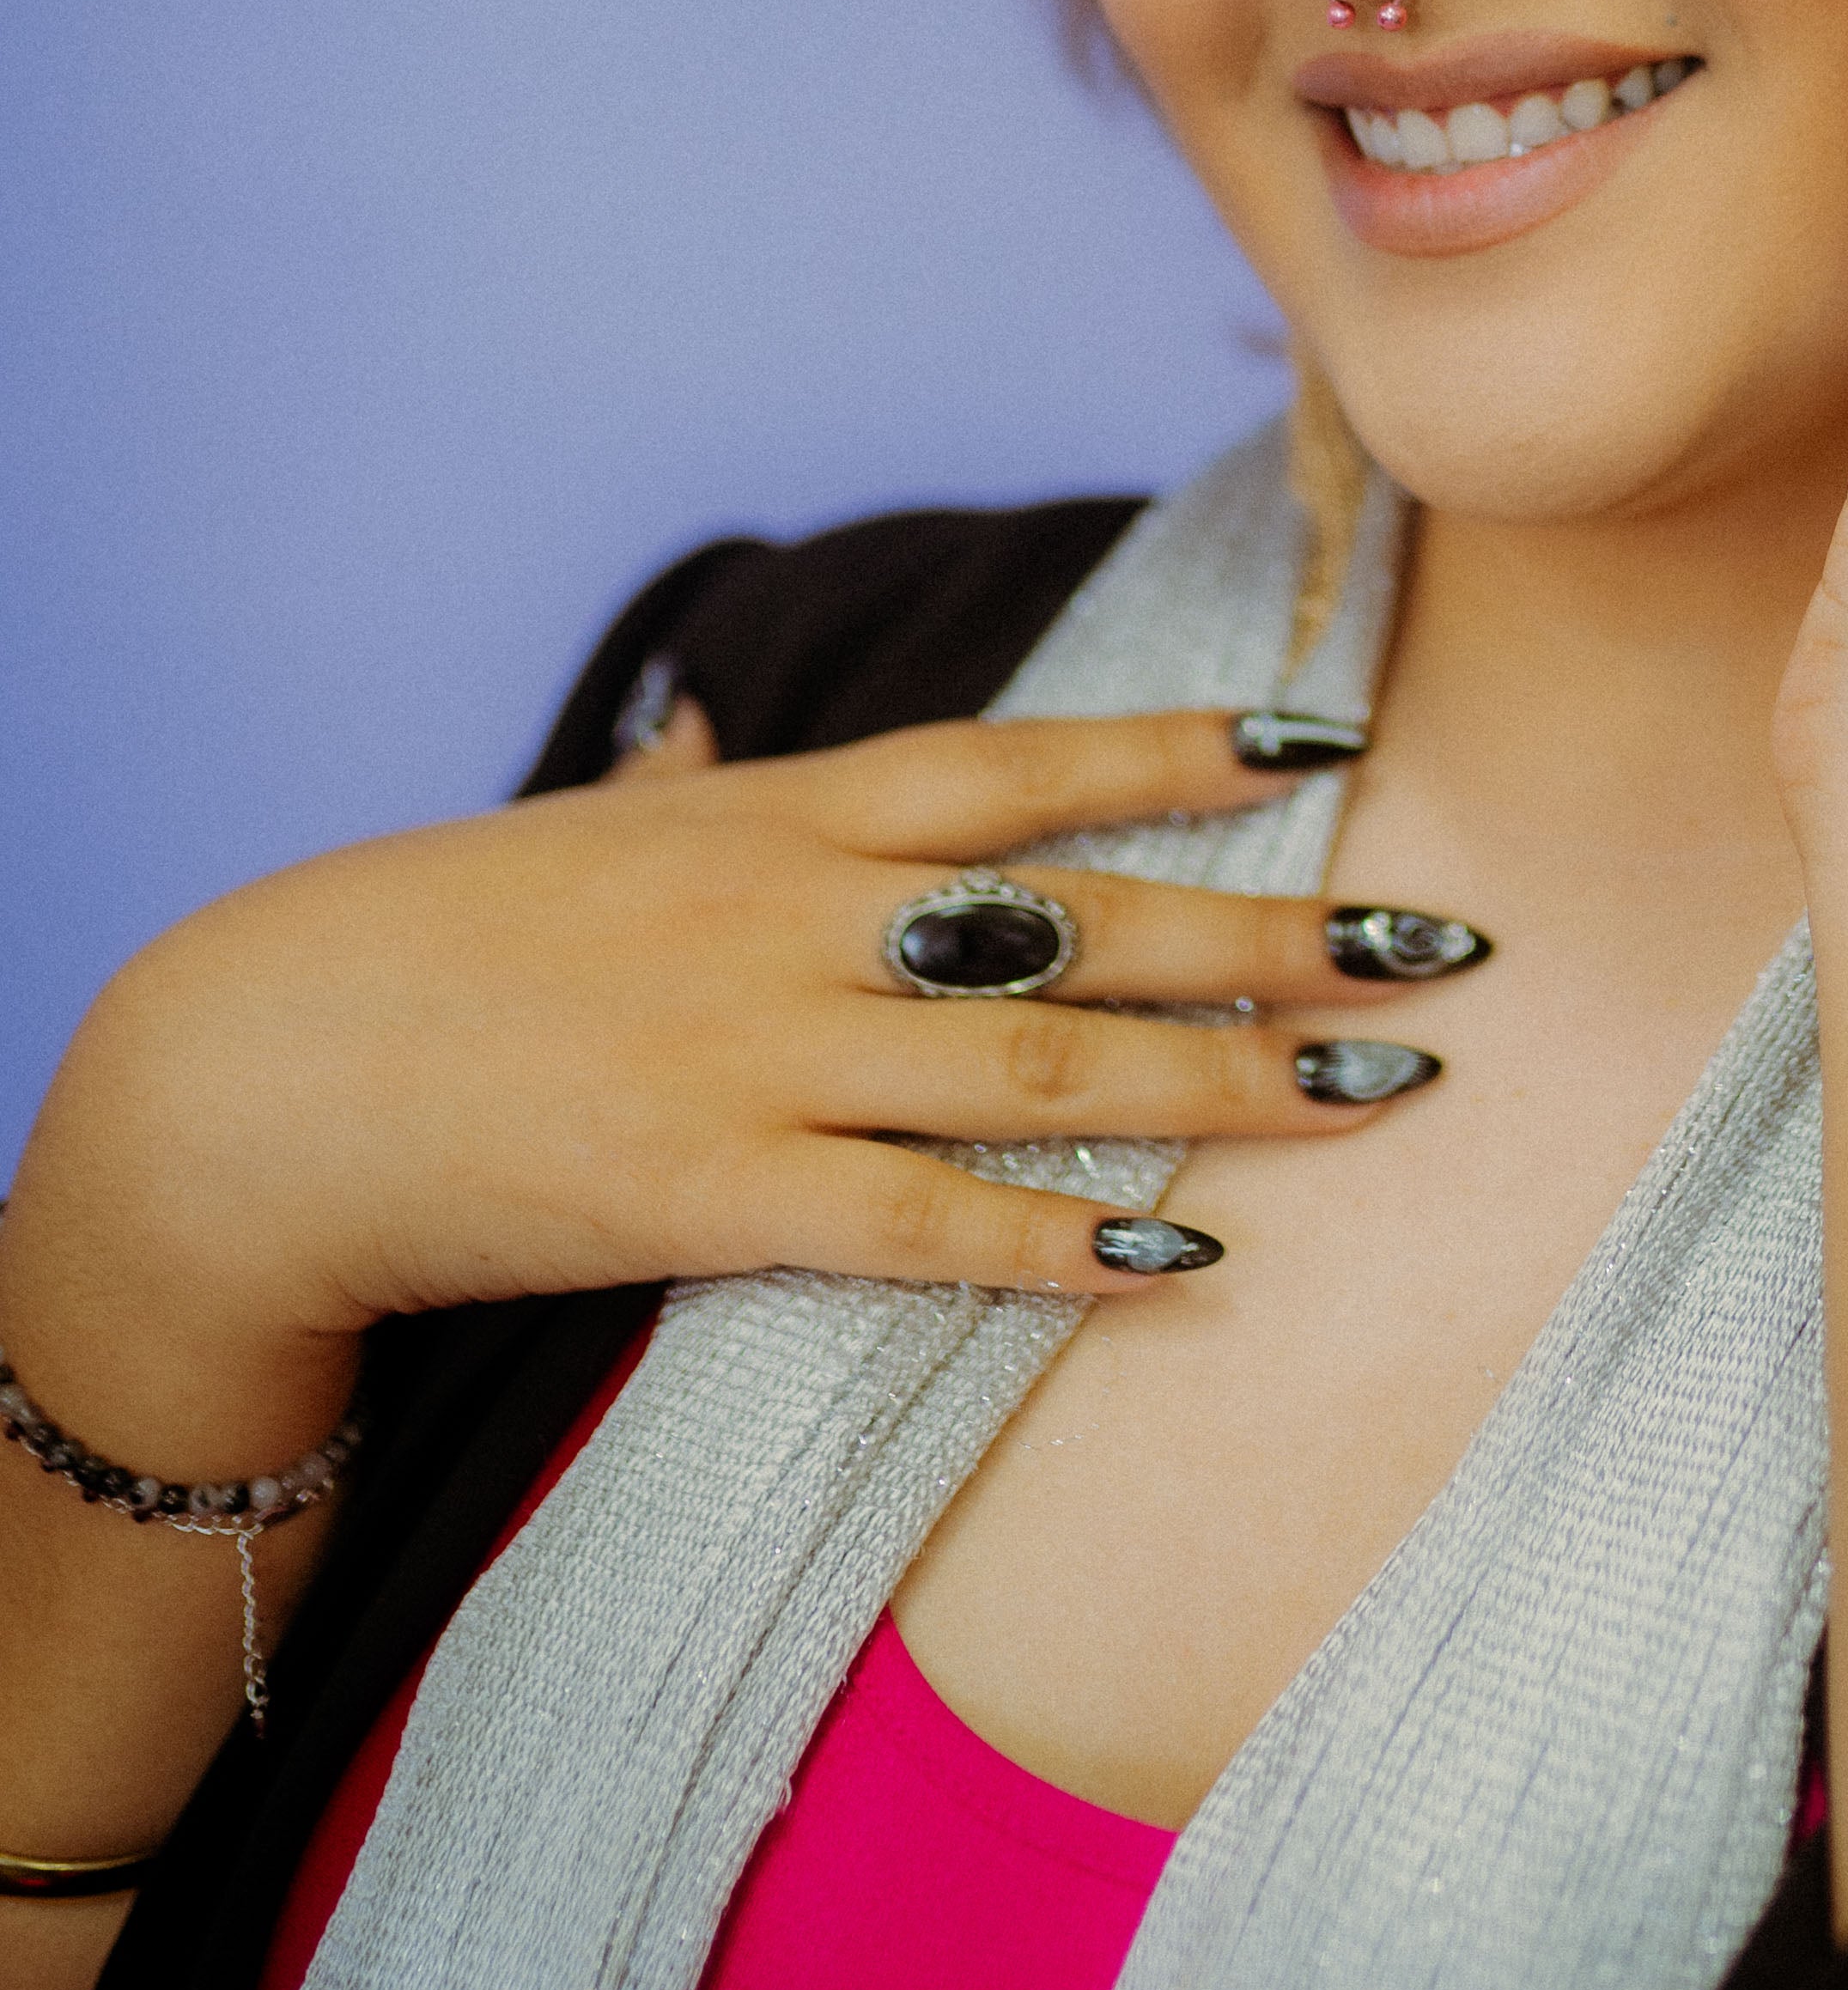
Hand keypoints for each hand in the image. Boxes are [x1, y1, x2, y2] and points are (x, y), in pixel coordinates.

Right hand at [0, 712, 1472, 1471]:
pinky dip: (1061, 1240)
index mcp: (783, 815)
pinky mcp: (714, 1195)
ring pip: (1044, 1063)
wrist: (259, 1075)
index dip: (1187, 750)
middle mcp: (800, 916)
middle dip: (1281, 935)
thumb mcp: (599, 829)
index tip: (1336, 736)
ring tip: (1384, 1093)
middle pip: (1089, 918)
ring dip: (1229, 1082)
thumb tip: (726, 734)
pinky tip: (1185, 1255)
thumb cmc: (439, 946)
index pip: (1026, 763)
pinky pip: (924, 1223)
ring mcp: (763, 1054)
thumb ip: (703, 793)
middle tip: (1445, 951)